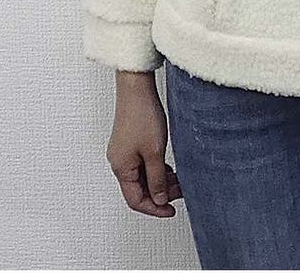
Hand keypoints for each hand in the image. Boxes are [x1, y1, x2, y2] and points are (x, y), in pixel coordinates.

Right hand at [106, 70, 182, 216]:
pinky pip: (143, 163)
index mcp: (121, 168)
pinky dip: (157, 168)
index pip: (135, 199)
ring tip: (179, 180)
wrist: (137, 88)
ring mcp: (124, 152)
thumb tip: (158, 198)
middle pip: (139, 188)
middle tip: (180, 192)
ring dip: (160, 180)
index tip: (171, 210)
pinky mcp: (131, 142)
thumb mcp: (154, 152)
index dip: (154, 208)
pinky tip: (170, 167)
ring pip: (143, 175)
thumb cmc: (143, 116)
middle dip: (160, 193)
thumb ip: (157, 178)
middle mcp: (119, 162)